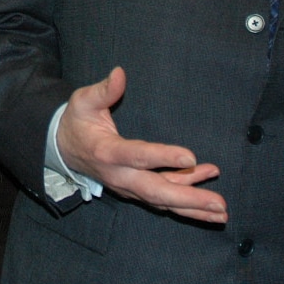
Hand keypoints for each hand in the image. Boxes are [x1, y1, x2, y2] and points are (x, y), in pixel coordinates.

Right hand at [57, 67, 226, 222]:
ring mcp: (128, 186)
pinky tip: (207, 186)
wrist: (62, 149)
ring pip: (163, 200)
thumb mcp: (83, 101)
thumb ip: (103, 90)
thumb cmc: (76, 121)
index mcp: (107, 152)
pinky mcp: (135, 189)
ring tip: (221, 210)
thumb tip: (120, 73)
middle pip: (156, 190)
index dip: (164, 157)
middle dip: (189, 198)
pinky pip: (162, 197)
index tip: (191, 156)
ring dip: (193, 206)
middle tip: (219, 203)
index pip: (138, 155)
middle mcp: (120, 175)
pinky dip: (186, 197)